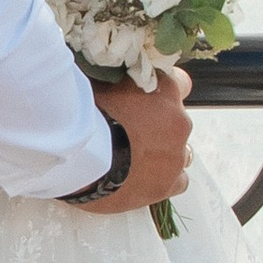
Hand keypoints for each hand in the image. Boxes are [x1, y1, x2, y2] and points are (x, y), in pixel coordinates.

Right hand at [72, 66, 192, 217]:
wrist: (82, 156)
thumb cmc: (85, 113)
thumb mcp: (99, 82)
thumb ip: (114, 80)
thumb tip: (110, 77)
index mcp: (165, 90)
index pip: (180, 82)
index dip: (161, 91)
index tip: (147, 98)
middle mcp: (179, 121)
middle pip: (177, 122)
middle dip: (159, 126)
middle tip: (130, 132)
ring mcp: (176, 156)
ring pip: (181, 154)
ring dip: (164, 154)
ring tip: (136, 160)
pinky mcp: (167, 185)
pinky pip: (177, 182)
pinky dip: (163, 180)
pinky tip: (142, 180)